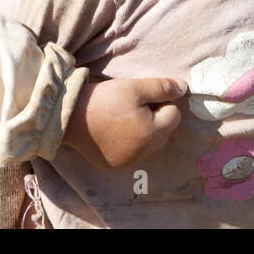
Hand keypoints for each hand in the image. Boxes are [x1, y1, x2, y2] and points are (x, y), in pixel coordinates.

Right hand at [63, 77, 187, 168]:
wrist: (68, 117)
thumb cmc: (104, 100)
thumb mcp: (135, 87)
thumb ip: (162, 88)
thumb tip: (184, 89)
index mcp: (152, 134)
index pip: (174, 115)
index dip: (161, 102)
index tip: (141, 98)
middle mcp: (143, 153)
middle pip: (164, 131)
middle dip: (155, 117)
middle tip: (132, 106)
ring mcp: (129, 162)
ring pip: (150, 143)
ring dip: (144, 130)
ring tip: (122, 117)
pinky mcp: (115, 165)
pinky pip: (134, 152)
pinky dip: (130, 141)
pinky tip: (113, 130)